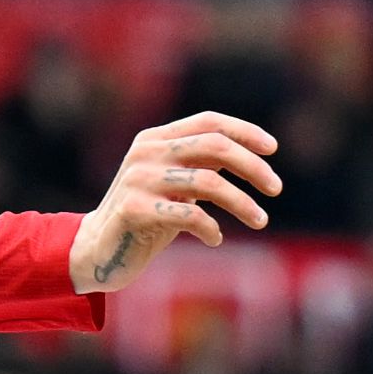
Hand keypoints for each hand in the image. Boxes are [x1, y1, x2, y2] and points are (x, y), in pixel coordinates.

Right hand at [71, 112, 281, 292]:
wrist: (96, 250)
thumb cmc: (146, 217)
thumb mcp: (173, 184)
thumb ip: (200, 166)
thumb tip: (250, 157)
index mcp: (156, 139)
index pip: (209, 122)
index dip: (245, 131)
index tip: (273, 149)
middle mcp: (146, 153)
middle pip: (214, 146)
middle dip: (253, 166)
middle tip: (276, 188)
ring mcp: (138, 180)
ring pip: (208, 182)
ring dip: (242, 203)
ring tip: (261, 221)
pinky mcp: (134, 210)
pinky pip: (189, 215)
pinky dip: (211, 228)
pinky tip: (216, 239)